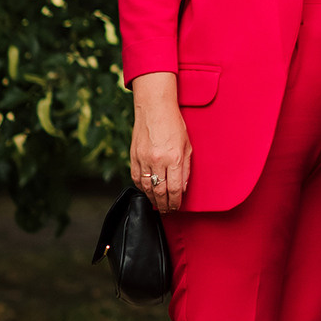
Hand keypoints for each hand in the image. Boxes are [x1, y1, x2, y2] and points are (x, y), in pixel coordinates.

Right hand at [129, 73, 192, 214]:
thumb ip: (185, 168)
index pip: (175, 189)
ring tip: (158, 204)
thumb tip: (183, 188)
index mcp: (174, 158)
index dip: (176, 202)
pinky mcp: (133, 157)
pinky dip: (142, 188)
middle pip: (160, 192)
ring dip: (152, 199)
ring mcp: (143, 159)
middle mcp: (157, 161)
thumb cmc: (174, 124)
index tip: (176, 208)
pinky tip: (147, 192)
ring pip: (146, 188)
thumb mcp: (187, 146)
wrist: (154, 109)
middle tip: (167, 211)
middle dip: (164, 205)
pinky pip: (136, 178)